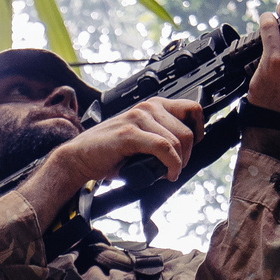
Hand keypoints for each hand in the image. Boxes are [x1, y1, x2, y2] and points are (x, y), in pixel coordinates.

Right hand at [22, 93, 205, 221]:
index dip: (200, 129)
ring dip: (178, 163)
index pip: (192, 108)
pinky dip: (172, 165)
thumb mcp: (142, 138)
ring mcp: (137, 118)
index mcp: (152, 105)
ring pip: (177, 141)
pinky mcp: (129, 134)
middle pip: (187, 130)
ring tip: (168, 172)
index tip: (195, 146)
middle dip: (188, 154)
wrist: (79, 158)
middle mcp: (147, 107)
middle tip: (176, 167)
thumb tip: (188, 149)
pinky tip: (168, 174)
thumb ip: (161, 136)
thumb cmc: (110, 152)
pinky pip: (164, 149)